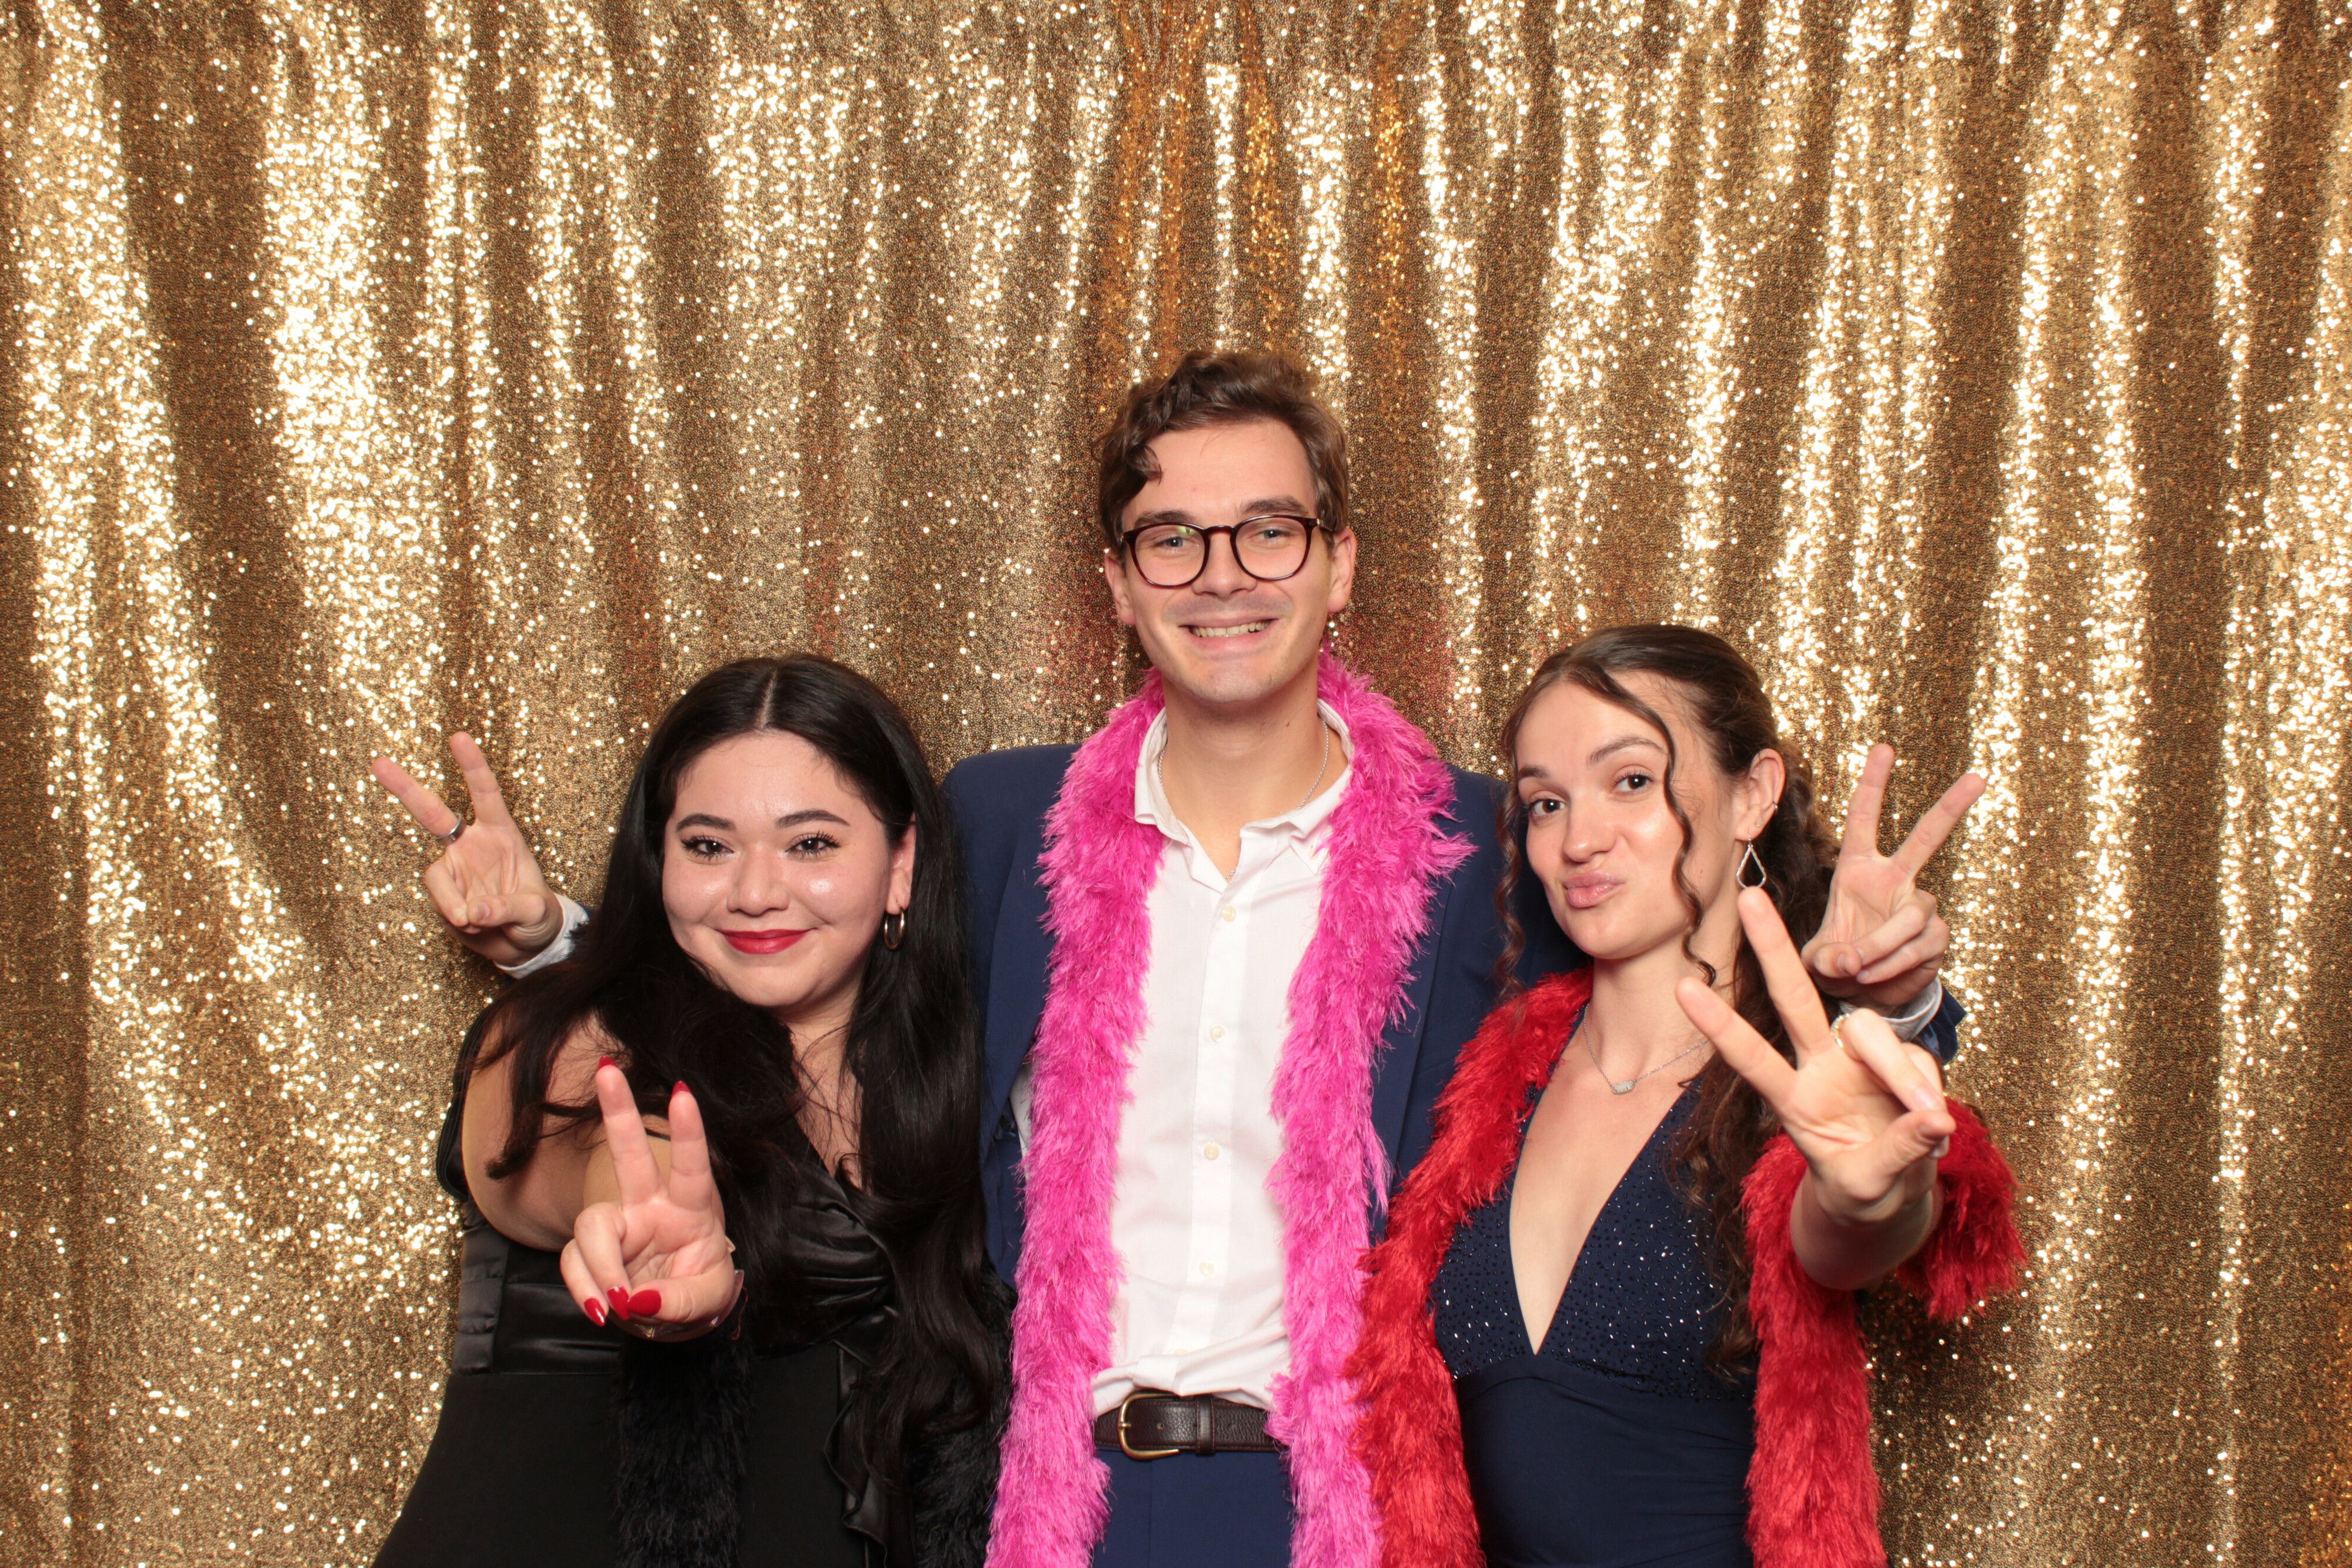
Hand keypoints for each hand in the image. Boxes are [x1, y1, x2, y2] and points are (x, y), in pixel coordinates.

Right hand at [371, 733, 565, 966]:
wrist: (526, 945)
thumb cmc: (538, 918)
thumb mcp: (535, 912)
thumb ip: (507, 908)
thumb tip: (471, 912)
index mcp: (501, 834)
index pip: (486, 794)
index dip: (472, 766)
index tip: (459, 737)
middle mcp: (472, 846)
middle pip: (433, 813)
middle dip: (405, 788)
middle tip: (378, 762)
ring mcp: (454, 870)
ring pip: (435, 876)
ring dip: (452, 901)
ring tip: (477, 921)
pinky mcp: (444, 895)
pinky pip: (439, 902)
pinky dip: (454, 916)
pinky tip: (474, 926)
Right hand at [561, 1062, 742, 1337]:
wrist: (674, 1318)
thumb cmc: (701, 1291)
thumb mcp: (707, 1299)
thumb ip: (676, 1300)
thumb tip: (633, 1297)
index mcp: (692, 1208)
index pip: (692, 1167)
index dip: (687, 1132)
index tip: (683, 1093)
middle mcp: (652, 1205)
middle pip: (630, 1155)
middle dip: (618, 1110)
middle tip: (606, 1069)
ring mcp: (619, 1224)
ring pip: (592, 1226)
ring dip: (601, 1268)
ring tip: (619, 1304)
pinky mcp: (590, 1249)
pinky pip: (573, 1262)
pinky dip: (585, 1290)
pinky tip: (602, 1309)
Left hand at [1679, 889, 1954, 1229]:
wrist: (1892, 1194)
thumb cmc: (1863, 1190)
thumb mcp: (1868, 1186)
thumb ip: (1896, 1153)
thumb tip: (1933, 1119)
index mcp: (1792, 1101)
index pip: (1750, 1058)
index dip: (1720, 1026)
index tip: (1683, 988)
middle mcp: (1818, 1066)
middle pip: (1794, 998)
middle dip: (1773, 947)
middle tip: (1748, 897)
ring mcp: (1857, 1059)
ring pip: (1871, 1030)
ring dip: (1899, 1073)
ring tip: (1927, 1123)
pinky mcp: (1899, 1061)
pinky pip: (1916, 1062)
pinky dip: (1926, 1091)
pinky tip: (1933, 1125)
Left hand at [1802, 743, 1983, 1008]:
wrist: (1864, 995)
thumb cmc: (1836, 963)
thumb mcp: (1816, 958)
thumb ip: (1825, 956)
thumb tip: (1847, 958)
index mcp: (1858, 869)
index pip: (1864, 819)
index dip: (1872, 784)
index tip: (1883, 747)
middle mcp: (1895, 880)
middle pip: (1927, 838)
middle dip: (1951, 807)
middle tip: (1978, 777)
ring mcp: (1919, 906)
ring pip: (1910, 917)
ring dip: (1880, 947)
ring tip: (1857, 969)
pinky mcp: (1935, 937)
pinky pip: (1919, 946)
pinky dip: (1895, 965)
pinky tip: (1877, 975)